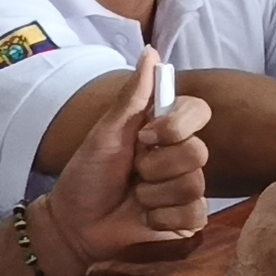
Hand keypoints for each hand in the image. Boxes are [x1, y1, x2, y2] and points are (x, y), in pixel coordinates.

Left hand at [41, 46, 210, 267]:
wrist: (75, 224)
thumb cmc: (88, 174)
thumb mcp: (106, 132)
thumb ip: (133, 96)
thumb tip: (151, 51)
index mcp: (166, 129)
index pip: (199, 111)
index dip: (176, 126)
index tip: (143, 137)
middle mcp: (182, 156)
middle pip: (198, 153)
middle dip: (155, 167)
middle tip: (132, 173)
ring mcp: (188, 189)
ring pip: (193, 186)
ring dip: (153, 196)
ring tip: (134, 198)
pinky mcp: (189, 220)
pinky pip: (192, 215)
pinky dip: (161, 219)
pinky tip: (145, 218)